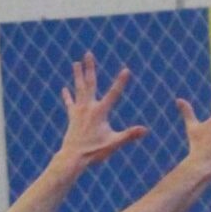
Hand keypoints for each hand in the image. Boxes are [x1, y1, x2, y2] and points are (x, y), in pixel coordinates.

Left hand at [56, 54, 147, 168]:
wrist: (73, 157)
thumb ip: (129, 135)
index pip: (113, 94)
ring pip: (78, 89)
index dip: (121, 82)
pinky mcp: (73, 117)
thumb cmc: (94, 151)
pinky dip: (68, 96)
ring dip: (77, 75)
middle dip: (90, 68)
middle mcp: (88, 107)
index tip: (126, 70)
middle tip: (88, 54)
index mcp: (100, 112)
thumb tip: (145, 130)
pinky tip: (65, 88)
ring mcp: (79, 111)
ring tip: (75, 63)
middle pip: (90, 83)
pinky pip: (70, 103)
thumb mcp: (114, 143)